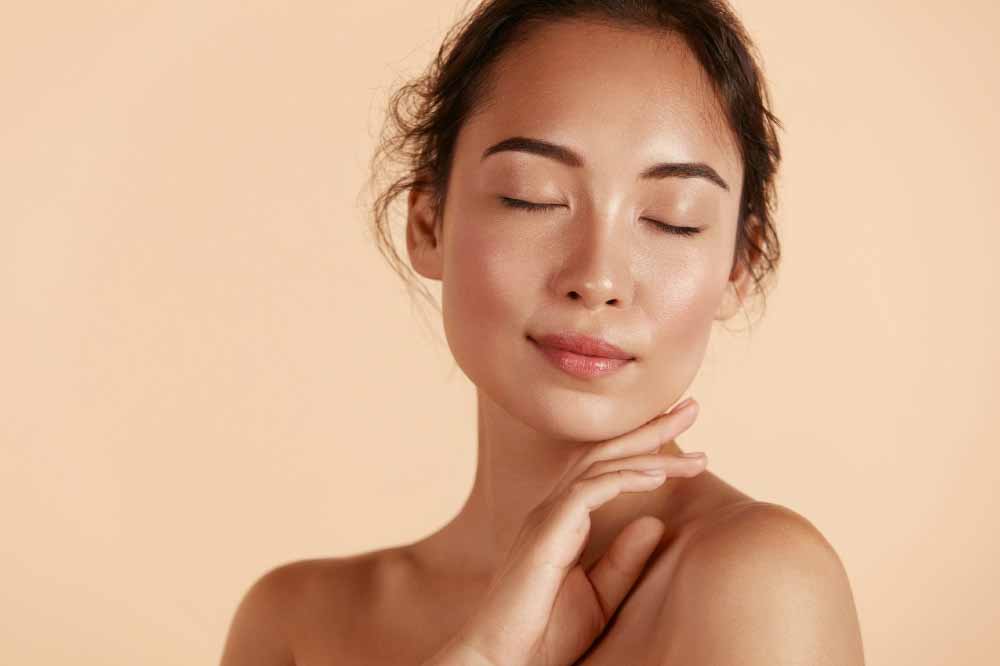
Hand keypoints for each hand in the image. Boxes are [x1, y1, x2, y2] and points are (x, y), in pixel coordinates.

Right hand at [424, 397, 706, 665]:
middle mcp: (553, 509)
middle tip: (691, 408)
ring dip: (648, 450)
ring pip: (602, 465)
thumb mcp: (600, 596)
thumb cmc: (545, 636)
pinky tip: (657, 474)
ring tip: (689, 441)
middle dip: (650, 429)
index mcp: (564, 521)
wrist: (502, 661)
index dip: (646, 448)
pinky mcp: (547, 532)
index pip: (607, 469)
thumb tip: (656, 522)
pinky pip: (590, 491)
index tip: (687, 439)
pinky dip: (625, 478)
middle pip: (606, 453)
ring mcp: (547, 517)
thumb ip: (625, 559)